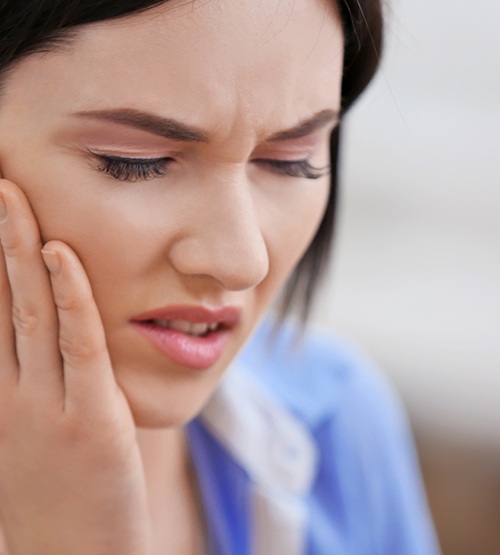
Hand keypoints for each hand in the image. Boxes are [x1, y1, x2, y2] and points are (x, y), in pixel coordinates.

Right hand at [0, 179, 151, 554]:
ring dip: (19, 251)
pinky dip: (68, 296)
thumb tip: (24, 336)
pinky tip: (62, 253)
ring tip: (11, 195)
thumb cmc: (57, 499)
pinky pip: (78, 345)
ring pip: (29, 312)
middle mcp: (7, 395)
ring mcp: (45, 407)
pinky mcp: (90, 420)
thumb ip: (23, 389)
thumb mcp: (26, 441)